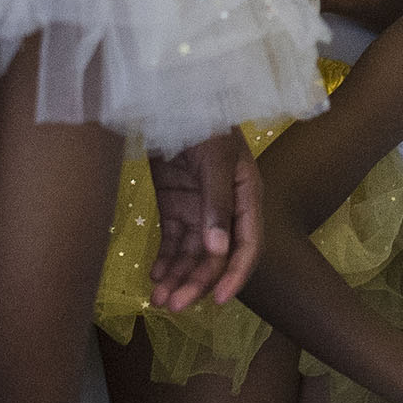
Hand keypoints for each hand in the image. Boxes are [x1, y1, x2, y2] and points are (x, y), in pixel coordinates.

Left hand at [146, 133, 262, 313]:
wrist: (172, 96)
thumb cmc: (203, 121)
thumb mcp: (214, 159)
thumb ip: (216, 204)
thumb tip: (218, 250)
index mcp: (246, 197)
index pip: (247, 246)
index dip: (235, 275)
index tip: (218, 301)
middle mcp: (226, 209)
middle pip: (215, 257)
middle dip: (196, 283)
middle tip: (173, 306)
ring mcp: (199, 209)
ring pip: (192, 254)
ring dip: (177, 278)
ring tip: (158, 299)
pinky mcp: (176, 206)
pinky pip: (173, 241)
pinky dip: (165, 261)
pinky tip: (155, 276)